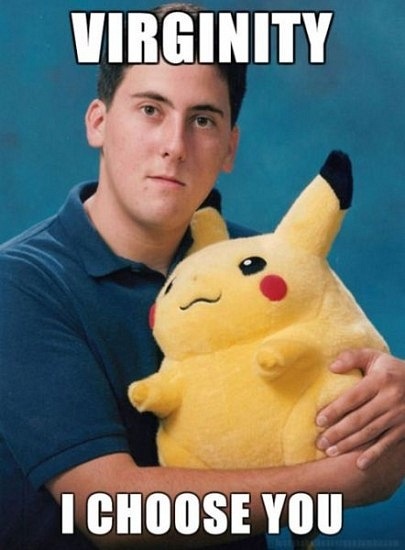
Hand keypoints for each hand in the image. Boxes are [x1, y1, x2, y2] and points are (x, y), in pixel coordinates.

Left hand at [316, 349, 404, 468]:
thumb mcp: (374, 356)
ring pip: (370, 433)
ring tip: (330, 451)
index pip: (353, 397)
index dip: (335, 410)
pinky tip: (359, 464)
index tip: (318, 421)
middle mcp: (391, 399)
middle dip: (337, 432)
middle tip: (320, 442)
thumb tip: (331, 367)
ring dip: (349, 445)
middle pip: (359, 419)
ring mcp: (399, 416)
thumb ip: (352, 357)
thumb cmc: (391, 369)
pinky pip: (387, 444)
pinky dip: (373, 455)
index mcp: (381, 380)